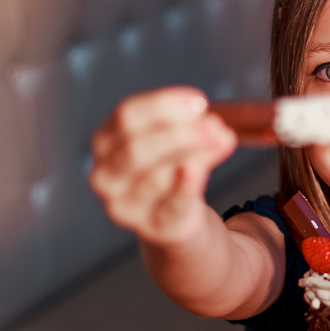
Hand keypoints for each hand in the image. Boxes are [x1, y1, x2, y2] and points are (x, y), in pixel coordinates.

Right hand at [89, 86, 236, 246]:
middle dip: (179, 134)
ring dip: (195, 154)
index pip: (126, 116)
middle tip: (214, 123)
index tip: (198, 101)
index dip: (163, 106)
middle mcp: (105, 175)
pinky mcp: (151, 229)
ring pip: (156, 177)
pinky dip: (186, 186)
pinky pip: (171, 206)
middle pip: (136, 148)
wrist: (177, 220)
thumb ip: (189, 128)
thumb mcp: (175, 143)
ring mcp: (123, 206)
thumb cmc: (173, 171)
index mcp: (106, 143)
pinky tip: (198, 170)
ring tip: (223, 139)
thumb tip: (212, 123)